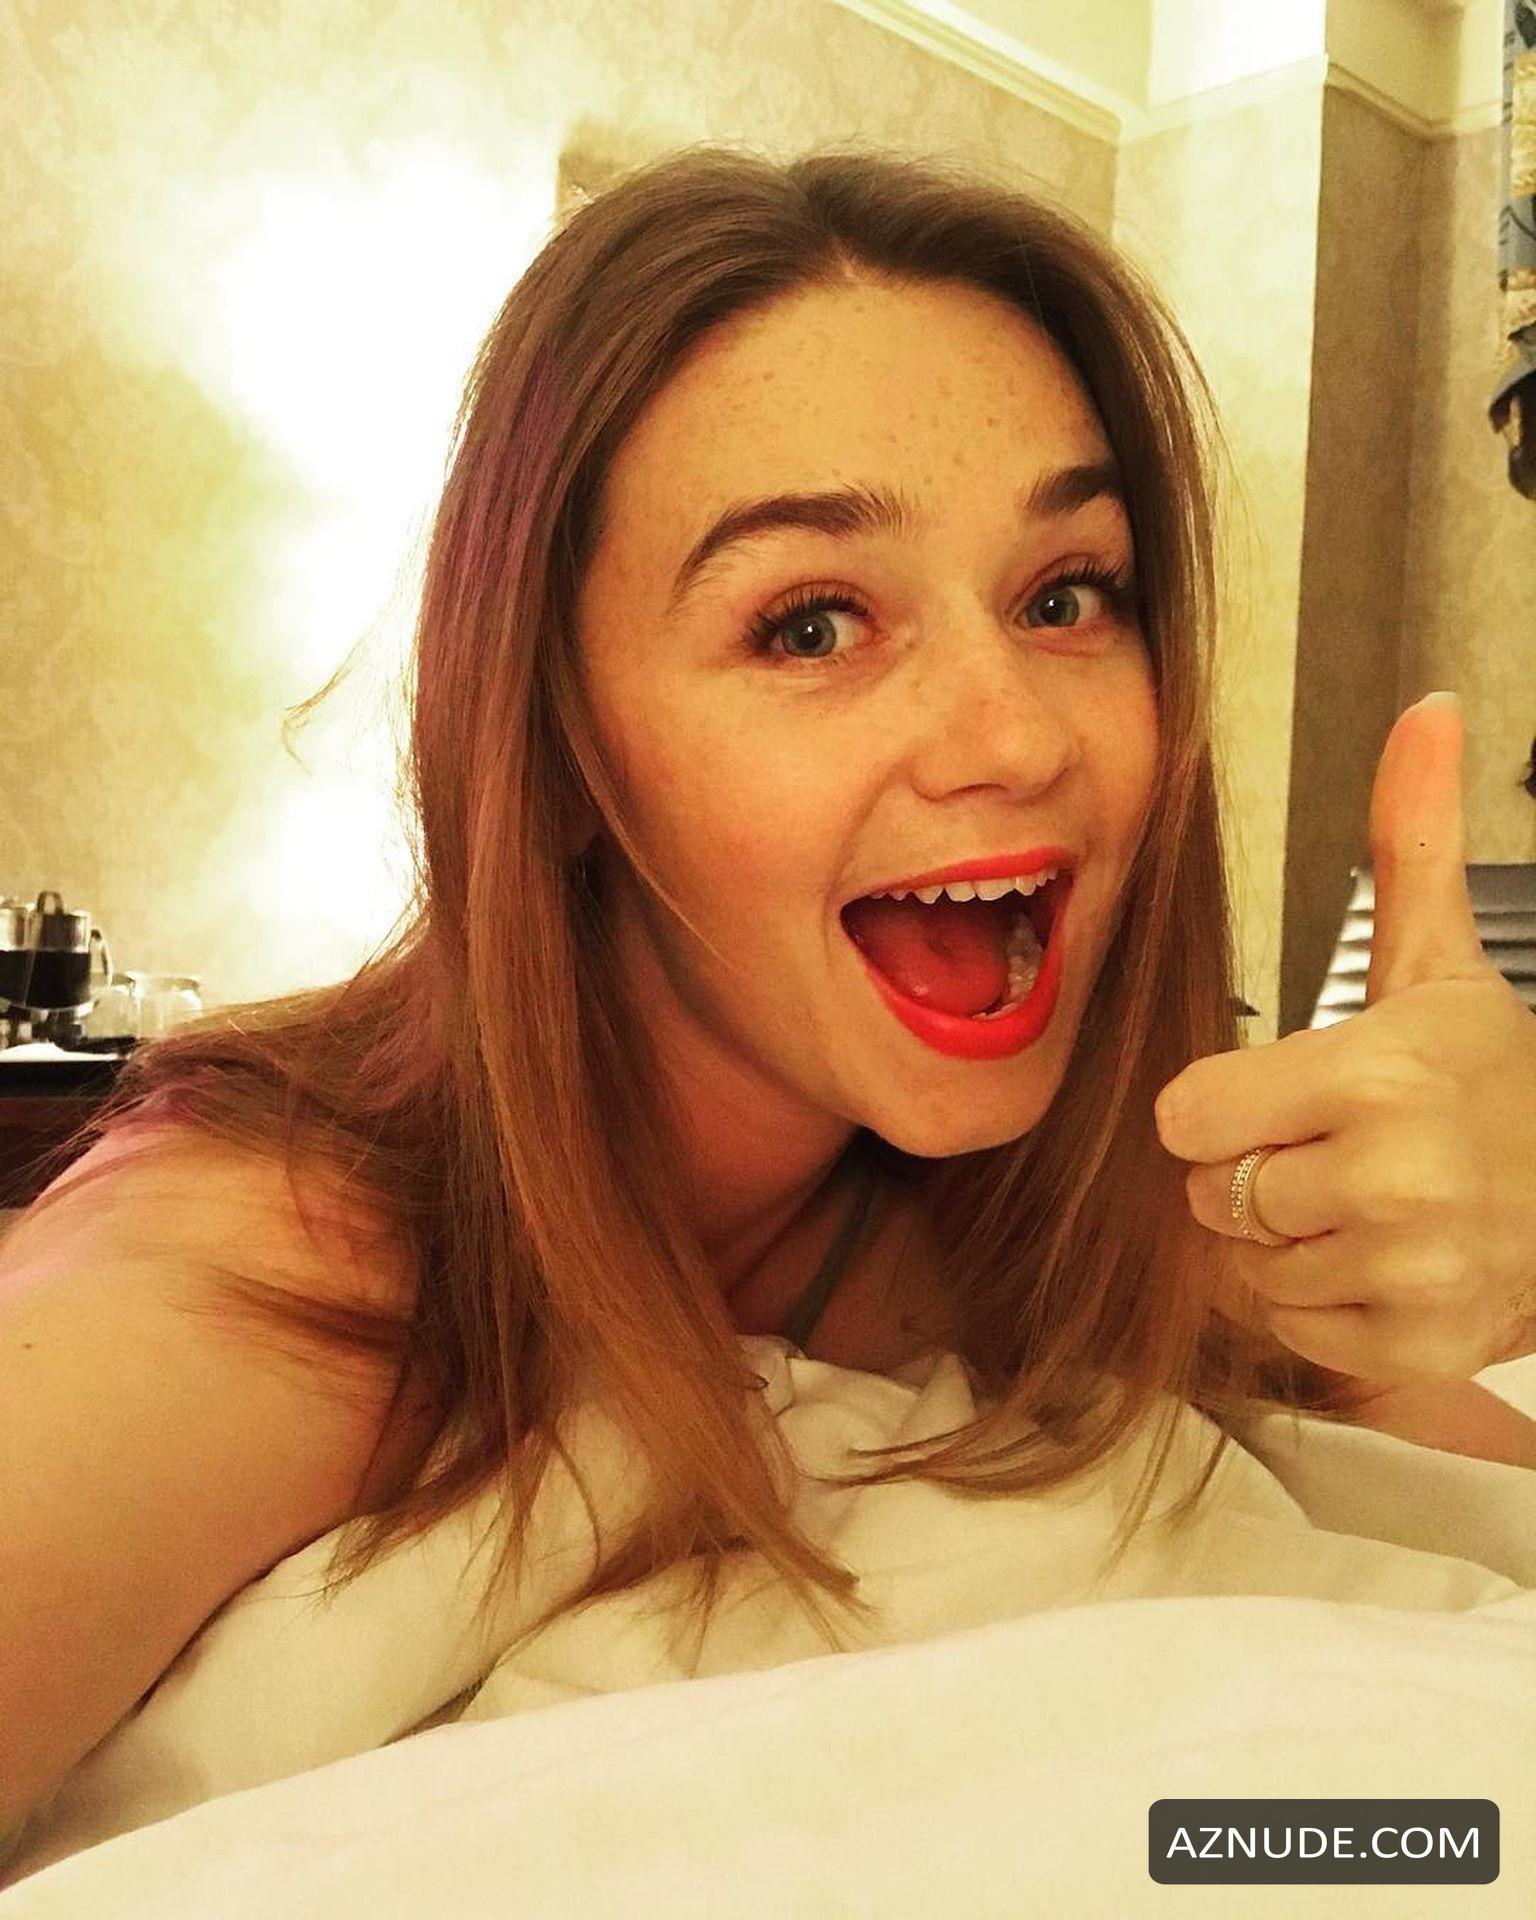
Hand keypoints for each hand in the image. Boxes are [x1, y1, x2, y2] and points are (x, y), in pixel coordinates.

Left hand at [1154, 692, 1535, 1384]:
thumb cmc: (1492, 1082)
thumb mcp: (1441, 964)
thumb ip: (1410, 844)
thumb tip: (1427, 712)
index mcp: (1371, 1077)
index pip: (1185, 1117)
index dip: (1222, 1108)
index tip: (1284, 1097)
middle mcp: (1388, 1180)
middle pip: (1208, 1195)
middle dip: (1252, 1174)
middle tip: (1333, 1150)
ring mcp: (1407, 1271)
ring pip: (1242, 1268)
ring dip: (1283, 1243)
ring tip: (1363, 1203)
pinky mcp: (1415, 1343)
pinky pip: (1290, 1332)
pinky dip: (1320, 1305)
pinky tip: (1380, 1260)